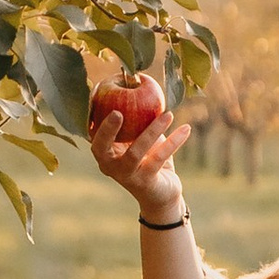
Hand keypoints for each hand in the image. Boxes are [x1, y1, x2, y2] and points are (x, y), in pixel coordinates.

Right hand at [87, 93, 191, 221]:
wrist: (161, 195)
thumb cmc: (147, 159)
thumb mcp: (138, 139)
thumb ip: (135, 119)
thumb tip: (139, 83)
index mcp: (104, 153)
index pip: (93, 136)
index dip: (96, 121)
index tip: (102, 102)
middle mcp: (110, 166)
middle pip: (102, 148)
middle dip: (108, 130)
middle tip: (119, 111)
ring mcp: (127, 176)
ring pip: (135, 151)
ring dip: (152, 131)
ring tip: (168, 114)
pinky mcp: (146, 182)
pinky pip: (160, 158)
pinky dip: (174, 141)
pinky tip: (186, 128)